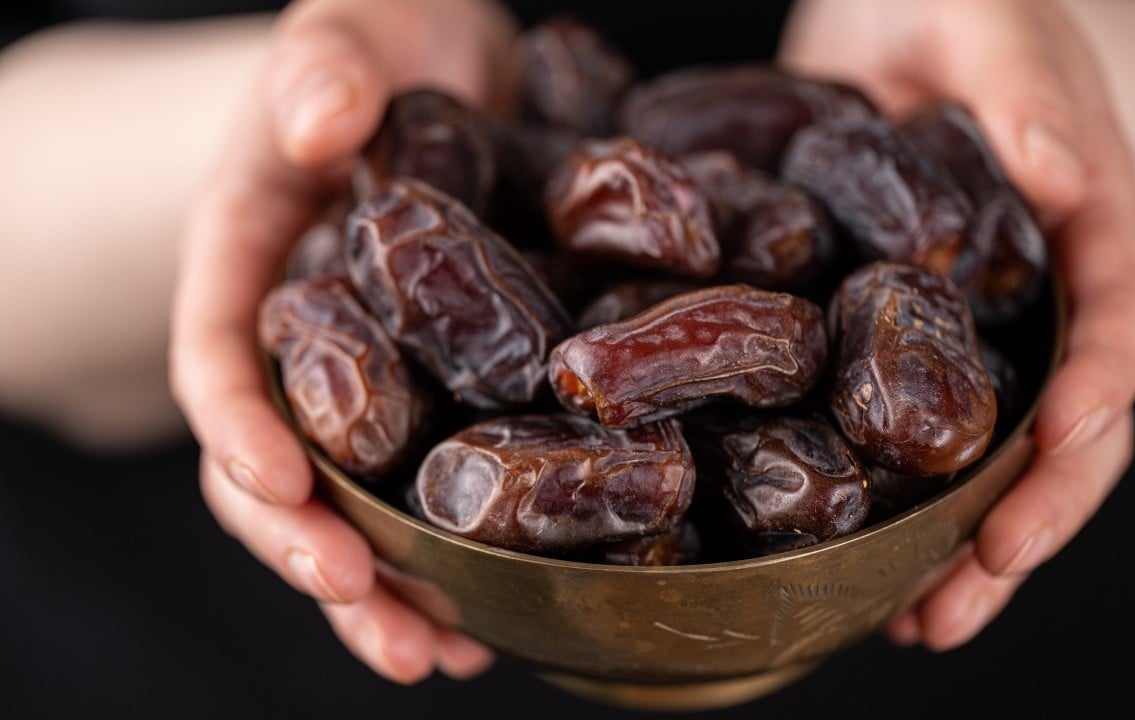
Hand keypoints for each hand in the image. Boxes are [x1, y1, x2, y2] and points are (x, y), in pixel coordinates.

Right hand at [169, 0, 516, 682]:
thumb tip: (322, 123)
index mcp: (254, 253)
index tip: (288, 490)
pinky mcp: (438, 388)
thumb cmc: (393, 33)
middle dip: (312, 548)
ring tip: (434, 656)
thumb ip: (326, 63)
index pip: (221, 357)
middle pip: (273, 464)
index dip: (241, 431)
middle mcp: (301, 331)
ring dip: (380, 589)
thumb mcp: (358, 26)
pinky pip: (424, 486)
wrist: (450, 60)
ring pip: (347, 500)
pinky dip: (447, 559)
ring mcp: (367, 371)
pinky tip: (487, 619)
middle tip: (375, 617)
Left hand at [779, 0, 1134, 649]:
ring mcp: (965, 330)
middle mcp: (1031, 296)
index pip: (1109, 322)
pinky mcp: (889, 340)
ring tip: (916, 624)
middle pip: (1059, 429)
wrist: (889, 16)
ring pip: (983, 457)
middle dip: (1026, 518)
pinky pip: (900, 435)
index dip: (1096, 391)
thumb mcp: (991, 22)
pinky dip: (888, 505)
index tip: (1059, 446)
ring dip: (957, 548)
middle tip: (968, 595)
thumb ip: (1027, 86)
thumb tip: (1060, 168)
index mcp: (1080, 227)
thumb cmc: (958, 6)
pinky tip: (854, 566)